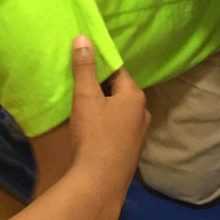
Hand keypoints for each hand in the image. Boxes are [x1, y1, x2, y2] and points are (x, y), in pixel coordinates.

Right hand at [66, 36, 148, 209]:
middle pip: (118, 91)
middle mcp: (143, 113)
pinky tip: (89, 130)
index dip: (98, 65)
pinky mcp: (129, 152)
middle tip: (76, 85)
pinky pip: (116, 129)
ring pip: (118, 112)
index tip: (80, 64)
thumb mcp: (85, 97)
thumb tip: (83, 38)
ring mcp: (138, 135)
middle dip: (100, 87)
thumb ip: (84, 67)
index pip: (117, 70)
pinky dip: (104, 125)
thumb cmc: (94, 135)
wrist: (99, 182)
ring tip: (81, 106)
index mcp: (135, 96)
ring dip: (102, 107)